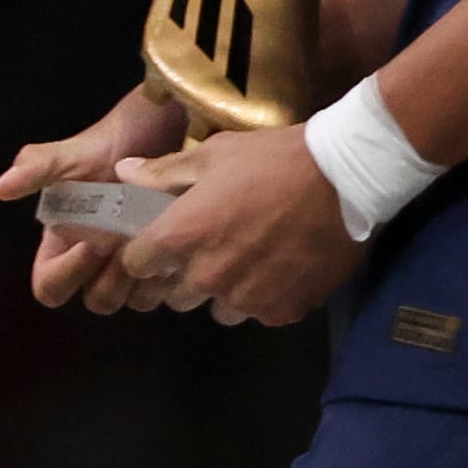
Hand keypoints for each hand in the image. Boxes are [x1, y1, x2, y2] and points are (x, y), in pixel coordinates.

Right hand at [0, 83, 187, 313]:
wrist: (159, 130)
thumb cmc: (108, 143)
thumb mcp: (70, 153)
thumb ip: (35, 168)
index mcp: (63, 245)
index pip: (50, 286)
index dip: (67, 275)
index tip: (90, 243)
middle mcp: (96, 263)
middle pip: (97, 302)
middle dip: (111, 279)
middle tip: (126, 245)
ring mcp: (131, 265)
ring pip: (132, 301)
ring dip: (143, 281)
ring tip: (154, 246)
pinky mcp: (164, 263)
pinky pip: (165, 290)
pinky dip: (170, 276)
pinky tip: (176, 246)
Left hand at [111, 120, 365, 327]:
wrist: (345, 178)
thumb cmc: (272, 160)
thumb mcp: (213, 154)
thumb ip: (163, 172)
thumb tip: (123, 173)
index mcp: (182, 236)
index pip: (137, 265)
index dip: (145, 253)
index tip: (160, 243)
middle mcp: (208, 276)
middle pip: (175, 295)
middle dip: (185, 276)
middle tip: (212, 247)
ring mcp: (246, 298)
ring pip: (218, 308)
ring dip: (225, 290)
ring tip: (249, 258)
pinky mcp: (283, 311)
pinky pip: (259, 312)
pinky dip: (264, 296)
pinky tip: (279, 267)